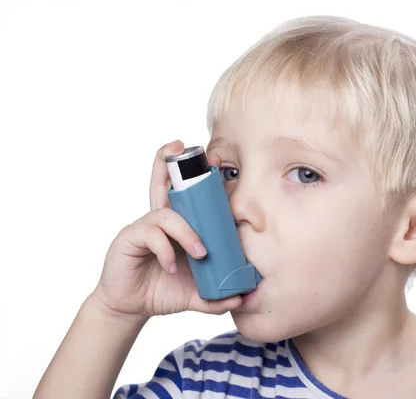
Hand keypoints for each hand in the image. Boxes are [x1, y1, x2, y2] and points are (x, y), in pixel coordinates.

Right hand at [91, 140, 239, 319]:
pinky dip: (165, 251)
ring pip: (167, 215)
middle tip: (186, 150)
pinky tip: (171, 269)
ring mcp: (144, 226)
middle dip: (173, 164)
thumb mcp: (196, 294)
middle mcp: (160, 219)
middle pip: (164, 183)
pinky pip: (151, 235)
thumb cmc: (162, 290)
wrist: (131, 308)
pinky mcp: (129, 238)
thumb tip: (242, 297)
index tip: (216, 161)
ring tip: (201, 254)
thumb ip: (217, 296)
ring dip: (187, 233)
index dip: (198, 175)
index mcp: (178, 225)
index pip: (187, 194)